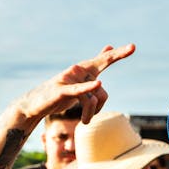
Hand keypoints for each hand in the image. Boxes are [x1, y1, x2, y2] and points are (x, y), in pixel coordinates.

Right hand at [19, 43, 135, 123]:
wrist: (35, 105)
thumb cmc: (60, 94)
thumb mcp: (79, 84)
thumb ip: (94, 71)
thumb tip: (107, 49)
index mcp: (84, 71)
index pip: (104, 61)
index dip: (118, 53)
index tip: (133, 47)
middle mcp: (78, 70)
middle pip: (102, 63)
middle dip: (117, 55)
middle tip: (133, 47)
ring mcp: (69, 79)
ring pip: (94, 95)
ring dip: (92, 113)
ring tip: (85, 121)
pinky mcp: (62, 91)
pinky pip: (79, 91)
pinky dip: (88, 88)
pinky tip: (97, 84)